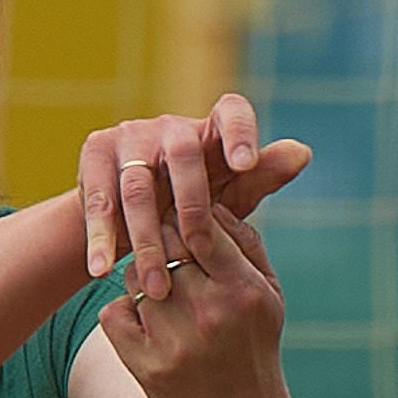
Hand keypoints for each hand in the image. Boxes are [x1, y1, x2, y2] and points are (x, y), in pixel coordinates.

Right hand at [78, 93, 311, 300]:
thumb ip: (261, 176)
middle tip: (198, 250)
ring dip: (145, 239)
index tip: (245, 163)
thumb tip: (303, 152)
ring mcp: (127, 136)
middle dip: (190, 203)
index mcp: (208, 130)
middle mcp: (168, 126)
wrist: (124, 209)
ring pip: (136, 186)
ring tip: (155, 286)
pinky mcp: (94, 152)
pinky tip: (102, 268)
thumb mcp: (229, 194)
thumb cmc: (191, 202)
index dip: (239, 131)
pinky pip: (97, 198)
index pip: (230, 111)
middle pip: (182, 152)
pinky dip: (100, 237)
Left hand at [97, 204, 291, 397]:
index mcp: (243, 291)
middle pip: (162, 247)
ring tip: (163, 296)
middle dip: (160, 244)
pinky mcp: (145, 364)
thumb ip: (244, 242)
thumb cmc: (253, 343)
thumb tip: (208, 198)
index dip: (183, 216)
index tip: (179, 216)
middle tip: (165, 252)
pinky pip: (113, 311)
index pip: (199, 227)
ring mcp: (175, 342)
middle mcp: (210, 315)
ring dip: (141, 279)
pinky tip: (147, 323)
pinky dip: (124, 311)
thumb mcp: (267, 294)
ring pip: (133, 277)